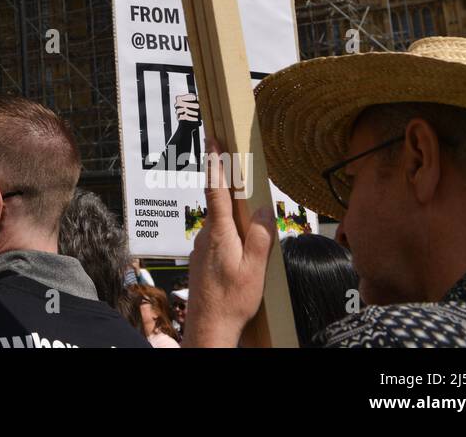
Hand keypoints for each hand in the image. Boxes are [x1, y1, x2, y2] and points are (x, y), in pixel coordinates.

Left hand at [182, 133, 275, 346]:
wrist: (209, 326)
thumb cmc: (233, 301)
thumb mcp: (255, 270)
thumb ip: (260, 238)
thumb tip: (264, 209)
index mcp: (220, 233)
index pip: (216, 189)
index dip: (215, 163)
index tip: (212, 140)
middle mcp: (206, 235)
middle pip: (216, 201)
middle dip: (222, 179)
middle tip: (226, 154)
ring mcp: (201, 247)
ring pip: (218, 221)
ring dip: (228, 209)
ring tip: (241, 201)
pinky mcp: (201, 259)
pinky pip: (216, 236)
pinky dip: (226, 230)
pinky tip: (237, 241)